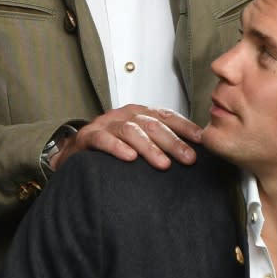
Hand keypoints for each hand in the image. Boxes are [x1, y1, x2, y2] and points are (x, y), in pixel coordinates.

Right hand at [52, 105, 201, 170]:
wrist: (75, 152)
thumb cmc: (112, 147)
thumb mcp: (139, 142)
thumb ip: (160, 143)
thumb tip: (191, 153)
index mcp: (140, 113)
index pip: (166, 116)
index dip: (184, 126)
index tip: (201, 140)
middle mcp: (125, 114)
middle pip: (152, 124)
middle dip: (173, 141)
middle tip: (188, 158)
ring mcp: (106, 123)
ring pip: (131, 130)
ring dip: (149, 147)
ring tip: (163, 164)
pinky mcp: (88, 136)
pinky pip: (104, 139)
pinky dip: (117, 148)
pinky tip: (129, 158)